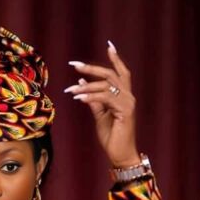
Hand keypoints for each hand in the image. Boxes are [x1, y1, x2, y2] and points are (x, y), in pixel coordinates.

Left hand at [64, 42, 139, 166]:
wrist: (120, 154)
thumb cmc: (111, 136)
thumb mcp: (100, 115)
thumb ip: (93, 99)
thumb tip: (81, 82)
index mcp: (124, 96)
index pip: (121, 73)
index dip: (116, 59)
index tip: (109, 45)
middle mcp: (128, 97)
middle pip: (110, 75)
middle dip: (92, 68)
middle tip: (74, 65)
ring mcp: (128, 103)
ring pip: (106, 86)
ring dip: (86, 87)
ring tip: (71, 90)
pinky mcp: (125, 111)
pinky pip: (105, 98)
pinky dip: (91, 97)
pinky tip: (79, 98)